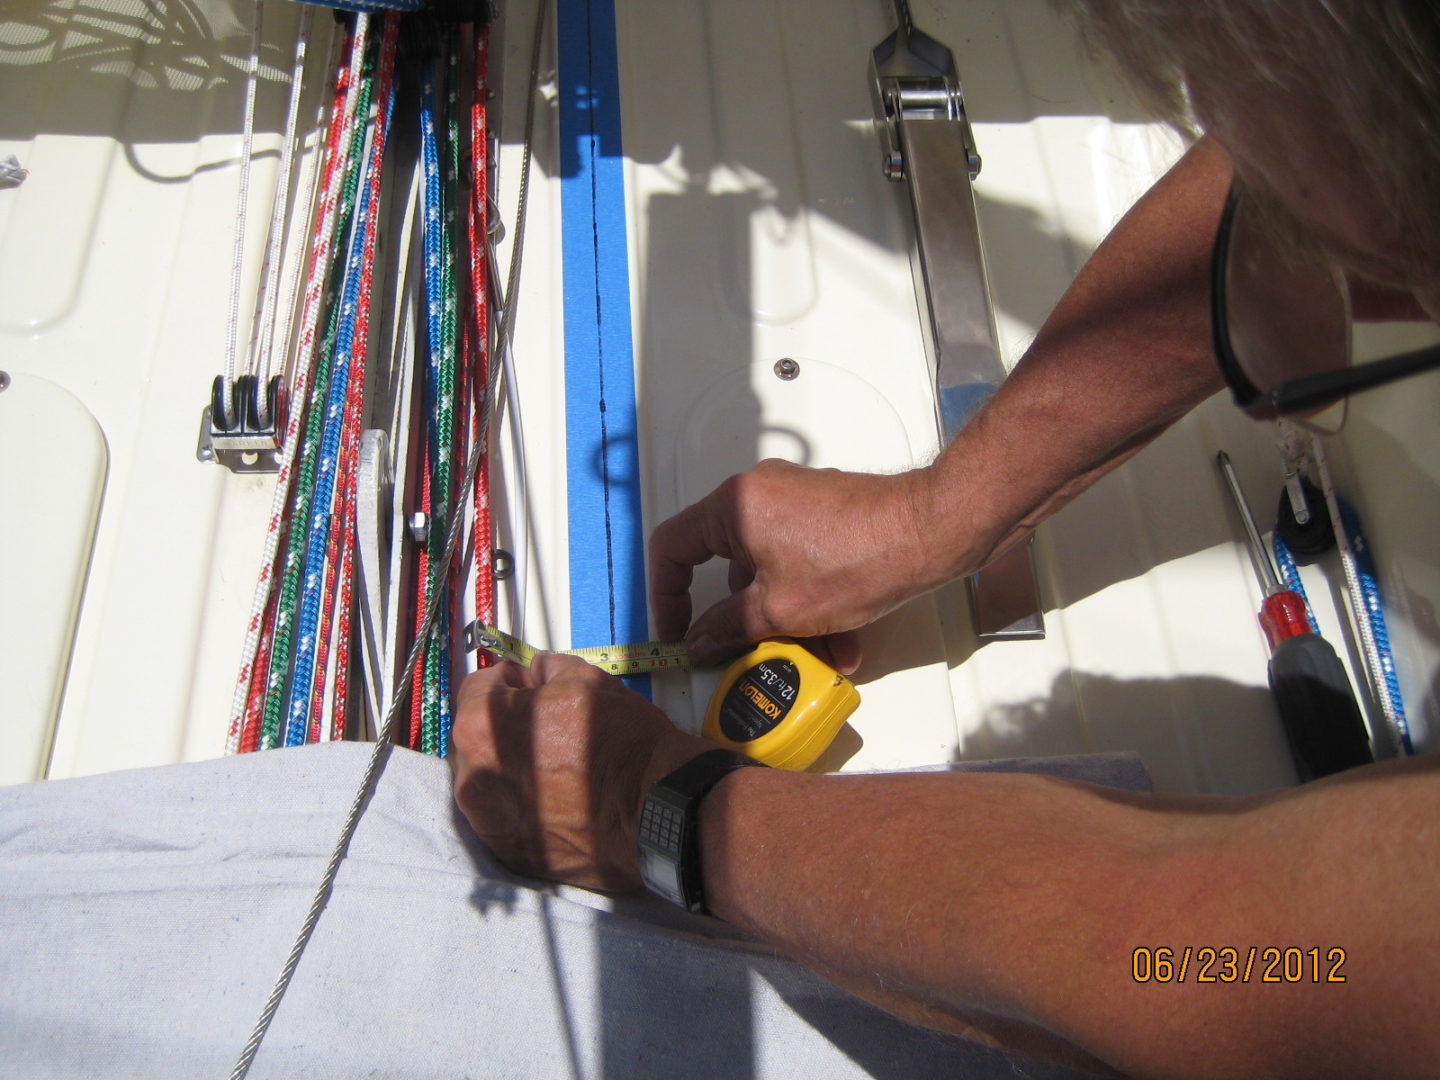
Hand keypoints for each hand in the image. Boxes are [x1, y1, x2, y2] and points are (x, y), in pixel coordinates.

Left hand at [450, 653, 710, 890]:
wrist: (656, 810)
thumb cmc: (622, 740)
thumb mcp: (586, 678)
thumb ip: (547, 670)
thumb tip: (537, 676)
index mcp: (481, 726)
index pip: (476, 689)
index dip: (507, 682)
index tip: (529, 687)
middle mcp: (471, 777)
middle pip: (476, 738)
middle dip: (504, 726)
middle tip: (545, 727)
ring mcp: (486, 821)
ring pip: (488, 779)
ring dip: (510, 766)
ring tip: (553, 766)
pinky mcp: (509, 851)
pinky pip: (504, 816)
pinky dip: (522, 804)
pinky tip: (558, 798)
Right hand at [648, 459, 938, 669]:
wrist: (930, 532)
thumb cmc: (855, 559)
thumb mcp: (778, 609)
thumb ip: (727, 627)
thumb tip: (699, 640)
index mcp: (733, 506)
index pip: (672, 547)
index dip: (667, 596)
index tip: (679, 632)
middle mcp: (758, 494)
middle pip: (729, 566)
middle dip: (746, 619)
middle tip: (749, 652)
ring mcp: (795, 501)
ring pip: (771, 571)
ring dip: (788, 618)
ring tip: (818, 655)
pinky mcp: (826, 512)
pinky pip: (802, 562)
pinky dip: (813, 600)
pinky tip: (843, 639)